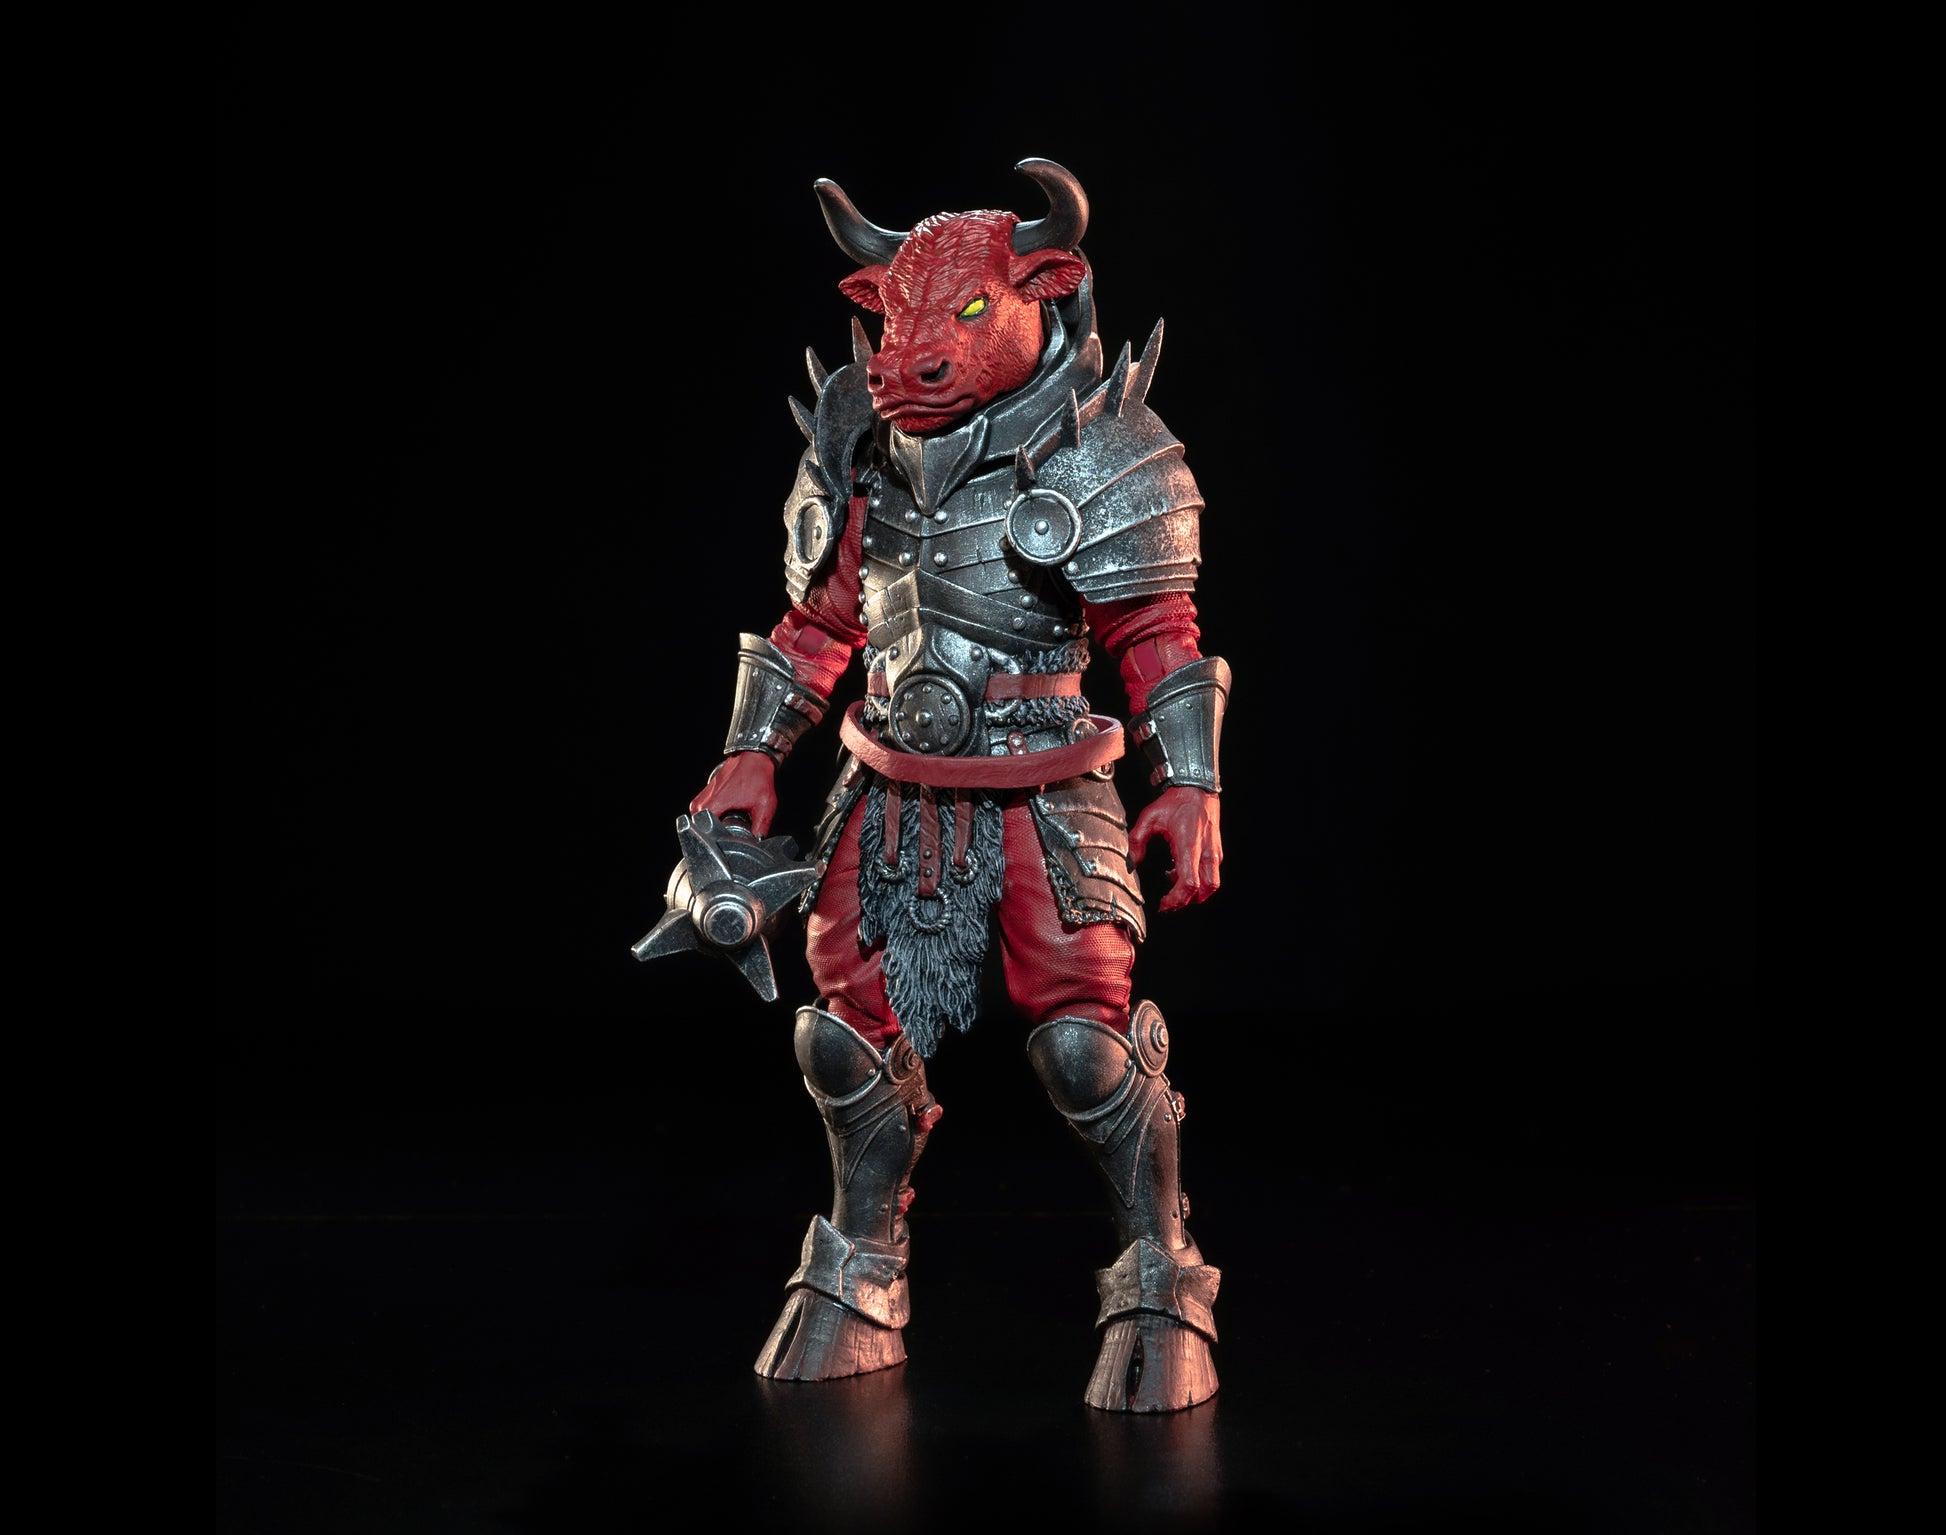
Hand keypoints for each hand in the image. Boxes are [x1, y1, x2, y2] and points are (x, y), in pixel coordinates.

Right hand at [689, 751, 778, 836]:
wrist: (753, 758)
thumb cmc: (757, 777)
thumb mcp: (765, 805)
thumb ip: (761, 826)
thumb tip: (757, 841)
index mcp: (715, 805)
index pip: (706, 832)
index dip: (719, 840)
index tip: (731, 840)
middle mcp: (703, 801)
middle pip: (703, 829)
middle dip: (717, 833)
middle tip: (733, 830)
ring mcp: (702, 797)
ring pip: (701, 821)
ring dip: (714, 825)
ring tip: (730, 822)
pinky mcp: (703, 794)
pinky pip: (702, 813)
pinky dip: (711, 817)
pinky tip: (725, 816)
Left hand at [1128, 786, 1222, 912]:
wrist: (1196, 787)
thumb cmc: (1174, 802)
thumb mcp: (1148, 818)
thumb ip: (1136, 841)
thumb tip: (1131, 864)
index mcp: (1189, 845)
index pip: (1189, 883)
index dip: (1176, 899)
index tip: (1163, 903)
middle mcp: (1206, 852)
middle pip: (1204, 890)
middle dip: (1186, 902)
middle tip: (1168, 903)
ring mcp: (1214, 852)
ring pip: (1212, 885)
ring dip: (1195, 894)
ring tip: (1175, 887)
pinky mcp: (1216, 851)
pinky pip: (1211, 875)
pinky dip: (1199, 881)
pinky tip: (1180, 872)